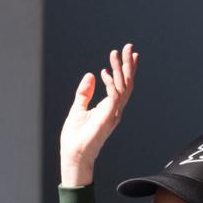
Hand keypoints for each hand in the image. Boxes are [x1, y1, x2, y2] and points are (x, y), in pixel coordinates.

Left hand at [60, 43, 138, 186]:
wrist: (74, 155)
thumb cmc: (76, 138)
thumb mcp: (78, 109)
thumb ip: (85, 93)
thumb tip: (90, 75)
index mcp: (109, 107)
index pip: (122, 85)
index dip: (125, 69)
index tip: (126, 54)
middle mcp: (115, 110)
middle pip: (127, 83)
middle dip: (128, 64)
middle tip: (129, 47)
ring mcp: (113, 114)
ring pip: (123, 87)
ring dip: (120, 69)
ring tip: (116, 53)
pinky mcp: (108, 118)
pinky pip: (114, 96)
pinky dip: (111, 83)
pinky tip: (105, 72)